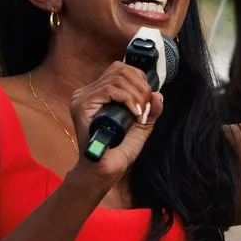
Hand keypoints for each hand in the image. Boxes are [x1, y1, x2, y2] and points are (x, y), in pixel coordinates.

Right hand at [66, 61, 163, 186]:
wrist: (105, 171)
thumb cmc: (118, 151)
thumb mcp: (140, 127)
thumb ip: (149, 110)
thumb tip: (158, 94)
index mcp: (98, 94)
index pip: (120, 70)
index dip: (140, 80)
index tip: (147, 101)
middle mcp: (88, 93)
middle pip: (120, 70)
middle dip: (141, 87)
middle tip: (144, 109)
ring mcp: (83, 98)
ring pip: (117, 78)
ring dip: (136, 95)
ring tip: (139, 114)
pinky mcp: (82, 105)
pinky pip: (109, 89)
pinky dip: (127, 99)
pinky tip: (133, 113)